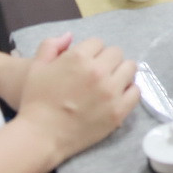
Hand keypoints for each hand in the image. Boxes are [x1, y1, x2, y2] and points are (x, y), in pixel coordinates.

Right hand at [15, 34, 138, 161]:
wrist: (40, 136)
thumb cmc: (36, 101)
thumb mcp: (36, 67)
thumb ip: (51, 46)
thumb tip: (69, 35)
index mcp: (78, 57)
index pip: (98, 42)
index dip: (91, 52)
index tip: (86, 63)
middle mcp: (97, 71)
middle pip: (116, 53)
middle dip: (107, 60)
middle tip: (99, 73)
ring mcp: (110, 91)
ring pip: (130, 68)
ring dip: (121, 72)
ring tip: (111, 82)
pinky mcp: (118, 110)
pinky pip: (136, 91)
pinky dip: (129, 91)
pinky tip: (118, 95)